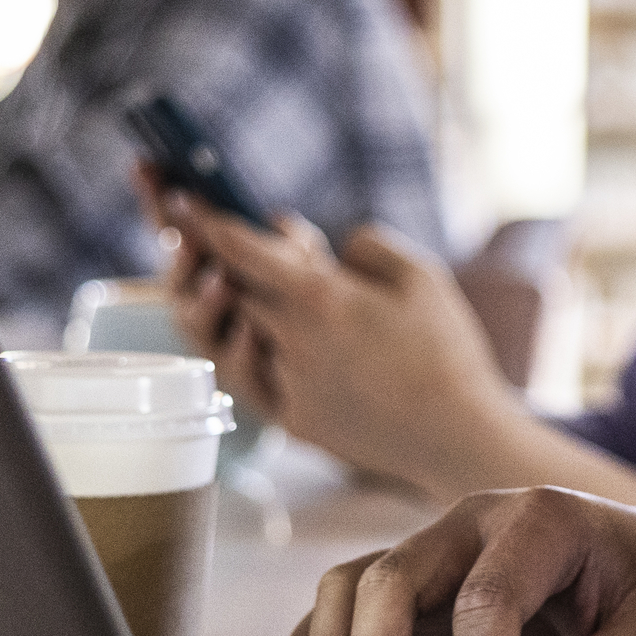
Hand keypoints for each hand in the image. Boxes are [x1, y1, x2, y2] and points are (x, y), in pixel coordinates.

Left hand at [158, 195, 521, 493]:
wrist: (456, 436)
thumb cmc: (446, 351)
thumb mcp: (421, 276)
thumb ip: (367, 246)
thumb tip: (328, 247)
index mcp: (321, 298)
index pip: (242, 250)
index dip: (206, 221)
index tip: (179, 199)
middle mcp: (293, 342)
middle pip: (231, 289)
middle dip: (223, 263)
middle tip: (224, 242)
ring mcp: (288, 386)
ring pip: (237, 334)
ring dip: (236, 309)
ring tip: (253, 294)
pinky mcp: (293, 421)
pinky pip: (257, 378)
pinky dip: (260, 353)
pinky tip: (284, 343)